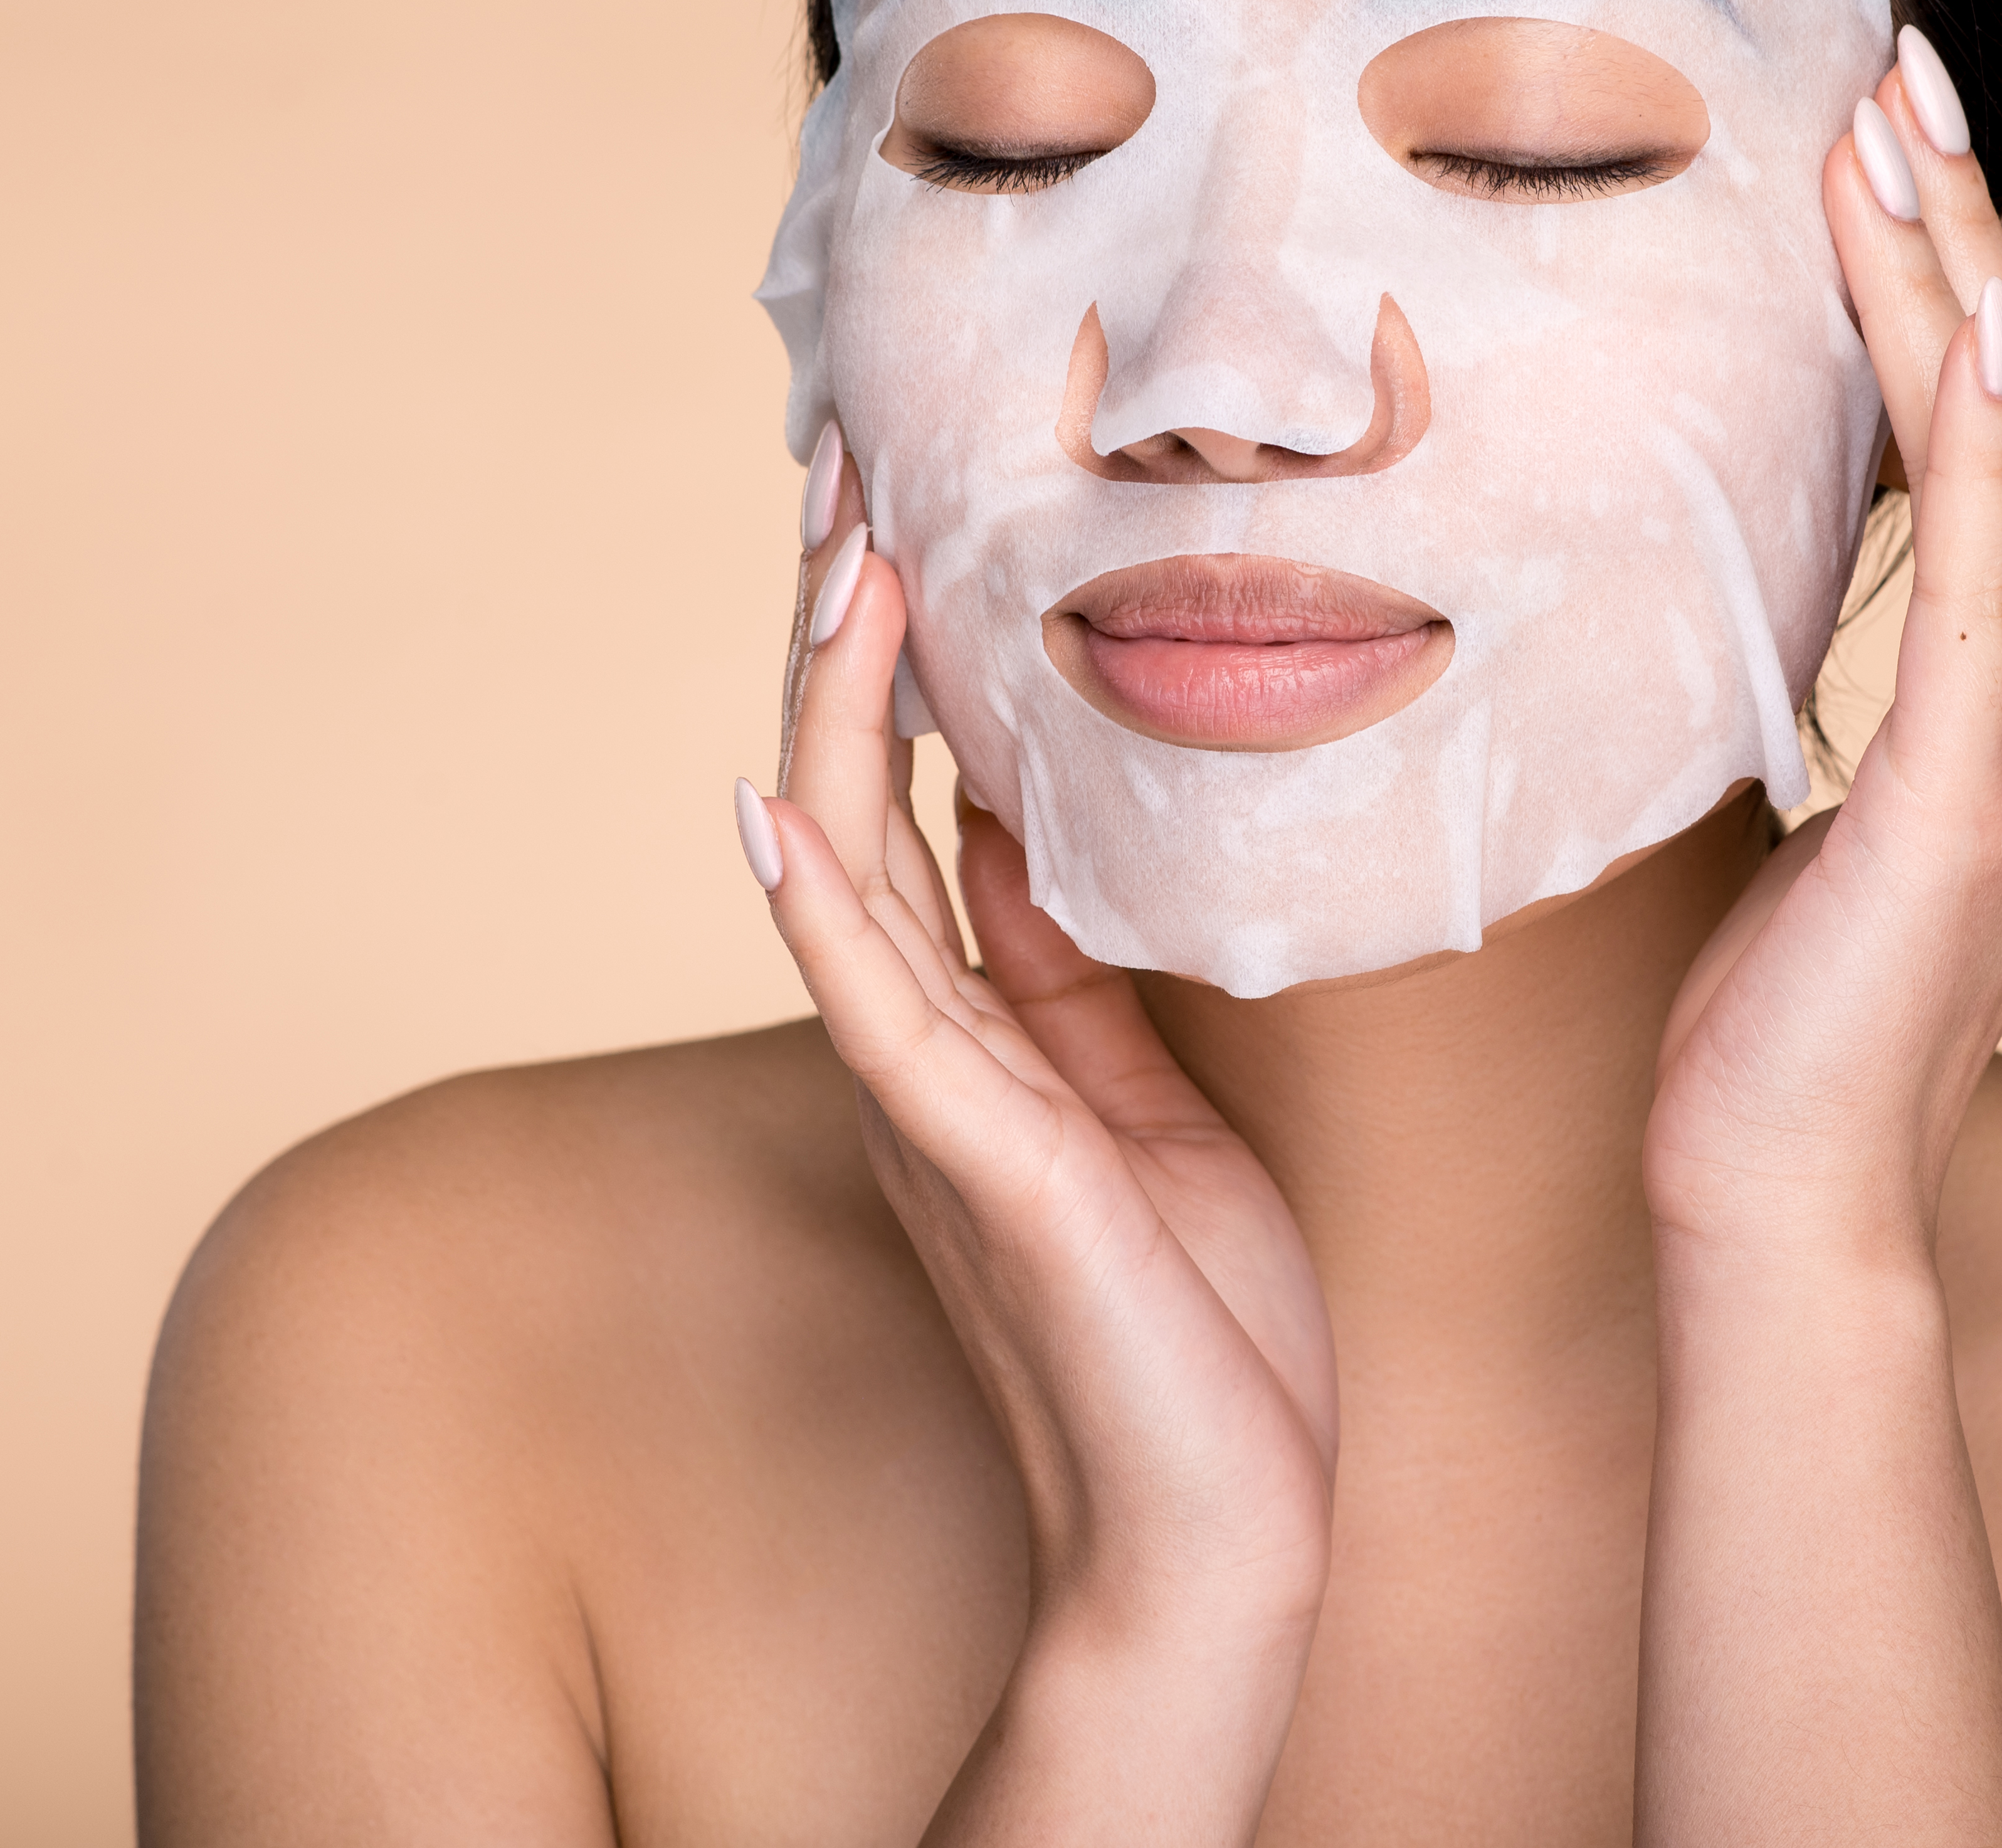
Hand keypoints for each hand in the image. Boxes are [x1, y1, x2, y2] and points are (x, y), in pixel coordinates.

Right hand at [740, 443, 1340, 1675]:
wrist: (1219, 1539)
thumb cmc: (1201, 1330)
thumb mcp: (1146, 1098)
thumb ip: (1066, 967)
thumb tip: (1024, 816)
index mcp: (976, 1029)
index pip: (905, 798)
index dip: (893, 651)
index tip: (904, 501)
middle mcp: (929, 1053)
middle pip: (849, 799)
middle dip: (845, 634)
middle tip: (849, 463)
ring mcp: (943, 1113)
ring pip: (846, 874)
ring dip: (831, 715)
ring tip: (835, 561)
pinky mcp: (990, 1175)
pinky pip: (885, 1018)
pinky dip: (825, 910)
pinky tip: (782, 806)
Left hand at [1644, 41, 2001, 1257]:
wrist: (1792, 1199)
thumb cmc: (1801, 1012)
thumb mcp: (1866, 812)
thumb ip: (1890, 693)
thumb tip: (1808, 575)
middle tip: (1923, 65)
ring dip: (1961, 276)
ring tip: (1884, 118)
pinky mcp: (1952, 797)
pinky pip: (1990, 581)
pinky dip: (1990, 442)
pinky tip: (1975, 319)